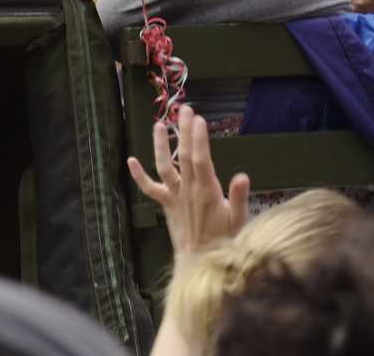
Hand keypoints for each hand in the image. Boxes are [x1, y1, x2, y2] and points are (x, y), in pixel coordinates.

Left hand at [125, 104, 249, 257]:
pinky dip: (139, 176)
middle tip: (185, 109)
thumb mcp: (238, 221)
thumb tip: (242, 176)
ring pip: (165, 167)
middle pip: (185, 156)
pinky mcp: (166, 204)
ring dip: (161, 146)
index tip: (198, 119)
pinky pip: (151, 189)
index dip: (199, 139)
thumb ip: (238, 198)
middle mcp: (188, 191)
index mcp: (207, 192)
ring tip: (159, 125)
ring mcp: (174, 197)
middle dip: (185, 131)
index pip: (201, 159)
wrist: (199, 264)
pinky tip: (131, 161)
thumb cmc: (223, 241)